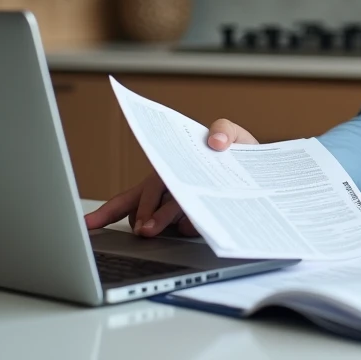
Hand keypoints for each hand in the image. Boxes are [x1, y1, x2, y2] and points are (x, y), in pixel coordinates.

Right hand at [83, 118, 258, 236]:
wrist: (268, 174)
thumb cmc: (243, 153)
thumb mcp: (236, 136)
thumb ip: (224, 130)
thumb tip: (215, 141)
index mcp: (171, 172)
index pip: (138, 192)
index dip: (113, 209)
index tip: (92, 223)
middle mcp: (173, 193)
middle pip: (149, 207)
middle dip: (144, 216)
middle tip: (145, 229)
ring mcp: (188, 210)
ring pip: (165, 221)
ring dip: (160, 224)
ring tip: (156, 230)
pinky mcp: (206, 222)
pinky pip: (189, 230)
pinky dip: (186, 230)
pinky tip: (191, 229)